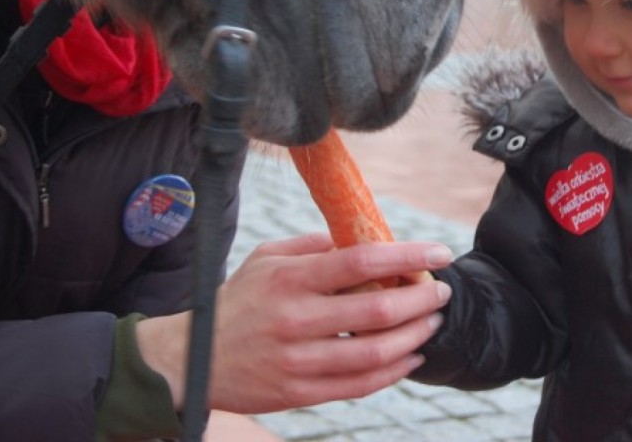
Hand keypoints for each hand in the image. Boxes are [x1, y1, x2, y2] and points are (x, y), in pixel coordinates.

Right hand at [136, 233, 452, 412]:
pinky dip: (393, 371)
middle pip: (377, 310)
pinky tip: (410, 356)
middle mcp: (296, 319)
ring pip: (374, 353)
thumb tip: (364, 237)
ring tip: (431, 323)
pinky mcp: (298, 393)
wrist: (189, 359)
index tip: (439, 252)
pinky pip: (359, 385)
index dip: (407, 255)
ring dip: (414, 336)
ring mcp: (298, 360)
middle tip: (441, 292)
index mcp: (290, 279)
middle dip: (421, 300)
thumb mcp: (267, 258)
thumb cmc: (237, 300)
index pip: (361, 261)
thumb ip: (314, 246)